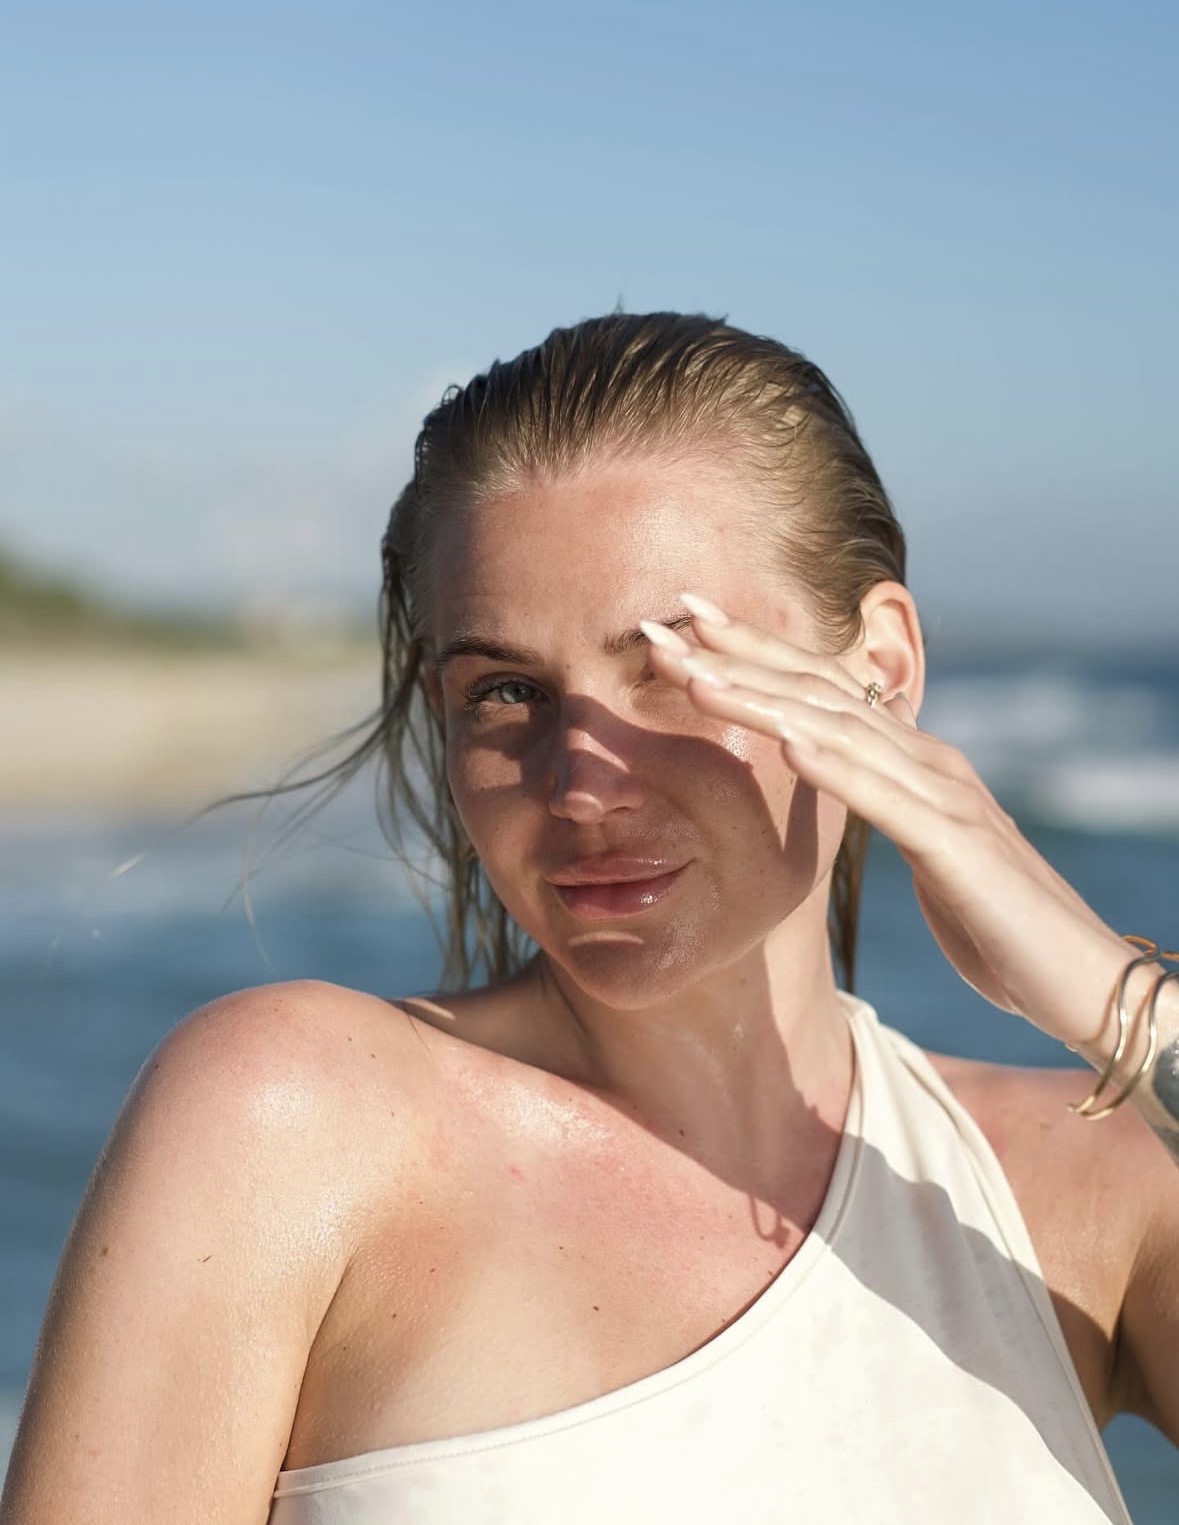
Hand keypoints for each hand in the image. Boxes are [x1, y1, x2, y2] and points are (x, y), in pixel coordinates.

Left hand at [641, 594, 1130, 1055]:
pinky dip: (836, 769)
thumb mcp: (929, 848)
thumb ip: (888, 803)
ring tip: (695, 675)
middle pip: (817, 692)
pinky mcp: (960, 847)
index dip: (752, 652)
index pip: (821, 691)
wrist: (1083, 978)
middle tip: (659, 626)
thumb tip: (842, 773)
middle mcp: (928, 762)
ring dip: (763, 700)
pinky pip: (889, 802)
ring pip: (841, 732)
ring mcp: (947, 798)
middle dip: (735, 655)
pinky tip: (786, 745)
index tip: (686, 624)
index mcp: (913, 762)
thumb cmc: (1000, 922)